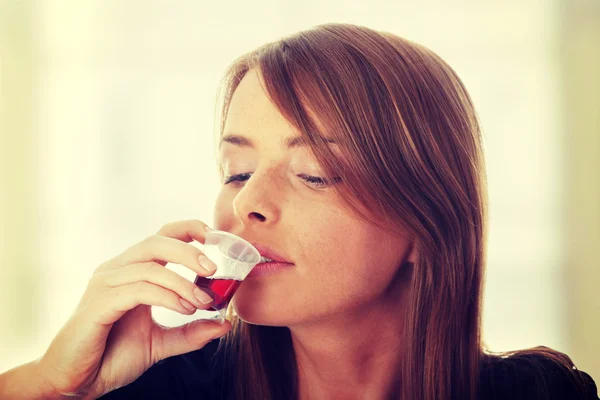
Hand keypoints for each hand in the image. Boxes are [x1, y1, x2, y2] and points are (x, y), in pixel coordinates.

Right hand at [37, 219, 230, 397]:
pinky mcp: (99, 304)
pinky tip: (184, 309)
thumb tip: (224, 323)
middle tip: (214, 268)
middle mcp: (117, 270)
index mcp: (132, 271)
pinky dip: (167, 296)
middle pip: (156, 242)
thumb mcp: (161, 343)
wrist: (77, 382)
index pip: (162, 236)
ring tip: (203, 301)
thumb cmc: (112, 356)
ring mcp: (105, 285)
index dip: (189, 230)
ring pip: (150, 266)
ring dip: (183, 282)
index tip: (216, 238)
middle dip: (190, 250)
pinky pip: (139, 290)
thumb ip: (190, 332)